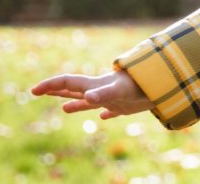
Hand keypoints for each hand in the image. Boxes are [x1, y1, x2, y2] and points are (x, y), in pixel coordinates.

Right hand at [31, 70, 151, 119]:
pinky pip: (111, 110)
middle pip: (74, 90)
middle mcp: (101, 90)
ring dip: (75, 104)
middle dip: (56, 91)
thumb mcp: (120, 91)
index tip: (33, 90)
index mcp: (95, 85)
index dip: (50, 85)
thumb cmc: (141, 86)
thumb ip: (103, 94)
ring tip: (64, 109)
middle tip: (39, 91)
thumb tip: (88, 98)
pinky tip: (104, 116)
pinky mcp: (126, 105)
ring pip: (89, 100)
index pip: (67, 83)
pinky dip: (104, 112)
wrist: (165, 85)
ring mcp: (113, 97)